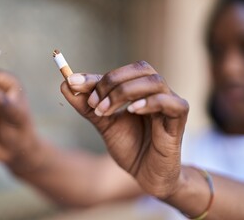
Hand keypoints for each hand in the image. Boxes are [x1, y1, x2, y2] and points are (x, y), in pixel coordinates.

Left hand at [61, 61, 188, 198]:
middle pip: (140, 68)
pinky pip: (170, 103)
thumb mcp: (104, 124)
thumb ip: (87, 106)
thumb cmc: (130, 147)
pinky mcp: (178, 121)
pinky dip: (149, 102)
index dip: (96, 76)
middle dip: (111, 81)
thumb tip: (65, 84)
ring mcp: (170, 104)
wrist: (146, 175)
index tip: (72, 83)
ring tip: (104, 111)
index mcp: (139, 90)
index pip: (120, 72)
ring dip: (124, 92)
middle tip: (93, 103)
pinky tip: (131, 111)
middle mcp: (156, 93)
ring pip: (154, 81)